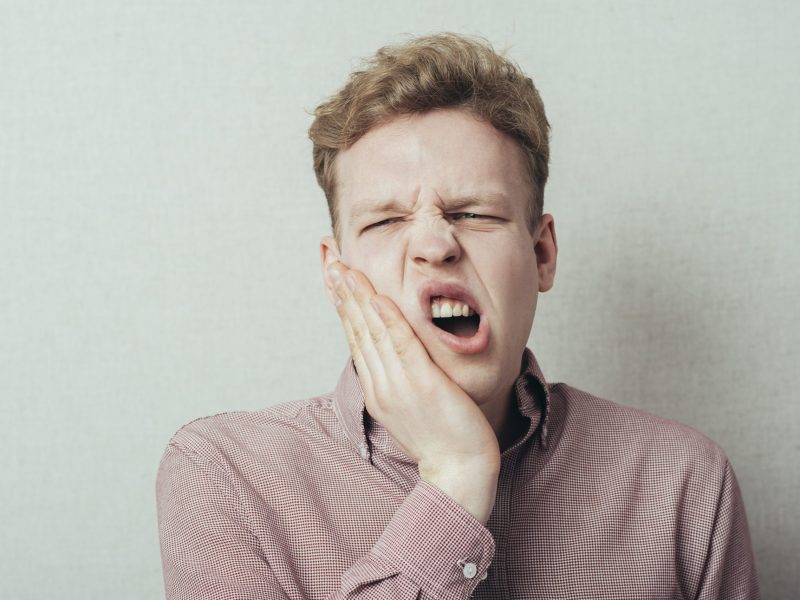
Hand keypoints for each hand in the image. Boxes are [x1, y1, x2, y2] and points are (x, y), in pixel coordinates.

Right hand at [327, 261, 499, 523]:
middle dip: (340, 288)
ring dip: (356, 296)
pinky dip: (388, 321)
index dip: (342, 299)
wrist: (459, 472)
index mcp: (377, 385)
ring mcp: (398, 384)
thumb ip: (400, 373)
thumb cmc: (442, 436)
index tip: (332, 269)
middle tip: (328, 254)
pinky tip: (377, 298)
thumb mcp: (412, 402)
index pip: (354, 333)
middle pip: (355, 326)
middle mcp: (380, 382)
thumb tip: (395, 349)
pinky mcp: (422, 386)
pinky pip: (402, 347)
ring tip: (343, 266)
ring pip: (372, 331)